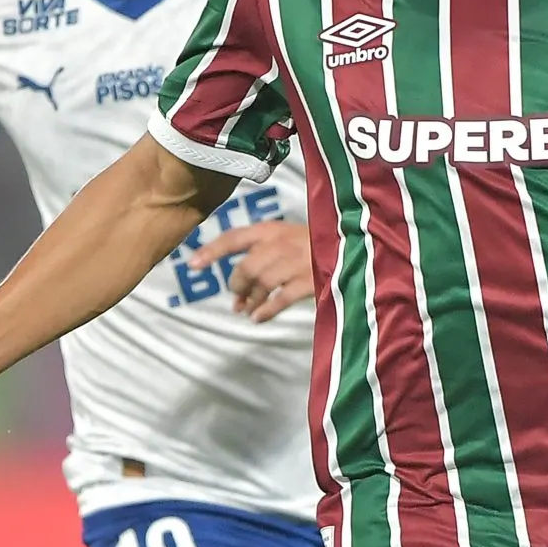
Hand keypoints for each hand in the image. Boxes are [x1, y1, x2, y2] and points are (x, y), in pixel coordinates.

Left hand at [190, 219, 310, 321]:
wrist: (355, 245)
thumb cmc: (319, 241)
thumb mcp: (290, 235)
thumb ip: (266, 251)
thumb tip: (241, 284)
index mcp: (273, 228)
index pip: (234, 238)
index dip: (212, 251)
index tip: (192, 264)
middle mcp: (281, 243)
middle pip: (246, 267)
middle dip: (237, 286)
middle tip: (236, 299)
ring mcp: (296, 261)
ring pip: (261, 283)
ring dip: (250, 300)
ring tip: (247, 310)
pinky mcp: (310, 280)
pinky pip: (280, 298)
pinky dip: (266, 310)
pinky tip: (258, 318)